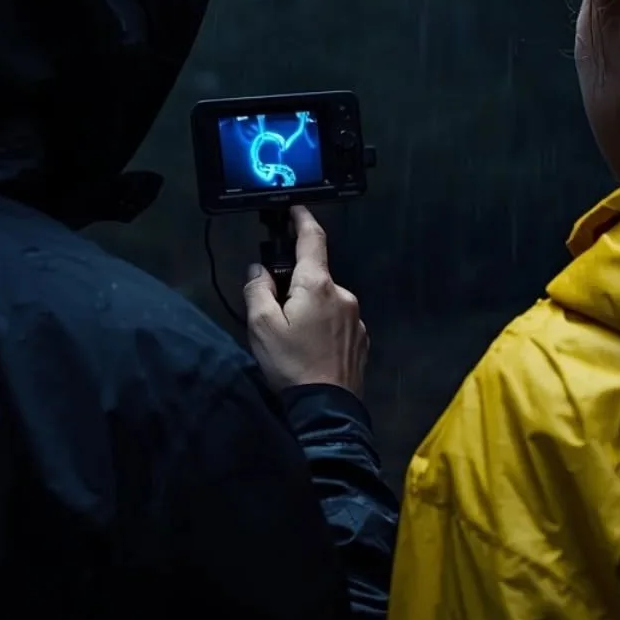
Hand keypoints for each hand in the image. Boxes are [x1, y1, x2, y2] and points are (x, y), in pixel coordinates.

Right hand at [244, 205, 368, 397]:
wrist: (327, 410)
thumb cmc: (291, 365)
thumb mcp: (261, 326)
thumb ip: (257, 289)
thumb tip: (259, 269)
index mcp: (318, 285)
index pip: (312, 239)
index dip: (302, 219)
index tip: (295, 209)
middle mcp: (344, 295)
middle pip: (315, 277)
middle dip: (295, 285)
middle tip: (275, 312)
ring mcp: (357, 318)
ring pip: (327, 301)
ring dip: (310, 309)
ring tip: (293, 341)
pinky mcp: (362, 339)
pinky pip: (338, 322)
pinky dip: (323, 327)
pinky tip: (311, 351)